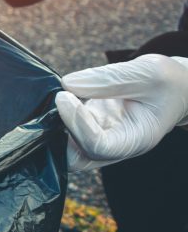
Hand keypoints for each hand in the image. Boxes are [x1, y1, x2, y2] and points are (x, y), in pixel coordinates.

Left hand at [55, 54, 187, 170]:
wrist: (176, 88)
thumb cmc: (168, 82)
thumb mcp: (148, 72)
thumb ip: (109, 79)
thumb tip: (68, 84)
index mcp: (136, 140)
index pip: (97, 146)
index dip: (76, 124)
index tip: (64, 96)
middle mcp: (115, 146)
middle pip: (74, 158)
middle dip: (59, 134)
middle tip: (58, 99)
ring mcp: (100, 138)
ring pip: (65, 147)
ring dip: (56, 125)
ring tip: (61, 95)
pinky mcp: (89, 127)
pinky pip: (65, 130)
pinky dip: (59, 115)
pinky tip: (63, 95)